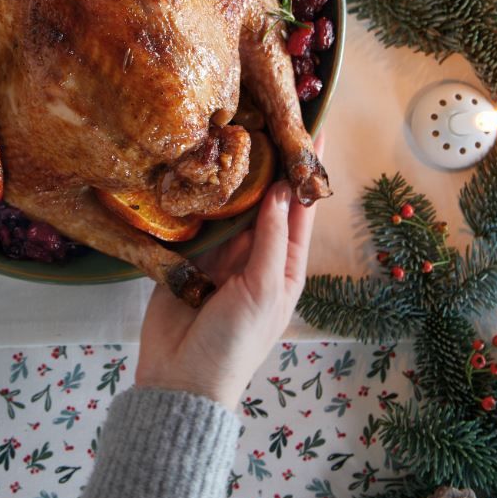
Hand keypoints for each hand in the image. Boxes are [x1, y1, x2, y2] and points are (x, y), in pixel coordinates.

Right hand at [135, 137, 322, 411]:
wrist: (181, 380)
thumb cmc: (233, 342)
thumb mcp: (263, 290)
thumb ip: (269, 238)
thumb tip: (281, 188)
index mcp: (284, 266)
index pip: (300, 209)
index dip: (307, 172)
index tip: (314, 130)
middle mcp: (255, 256)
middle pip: (264, 202)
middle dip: (267, 165)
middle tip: (266, 117)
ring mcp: (221, 256)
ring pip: (230, 207)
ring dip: (230, 177)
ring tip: (233, 132)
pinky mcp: (188, 259)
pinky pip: (197, 221)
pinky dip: (198, 199)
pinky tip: (196, 169)